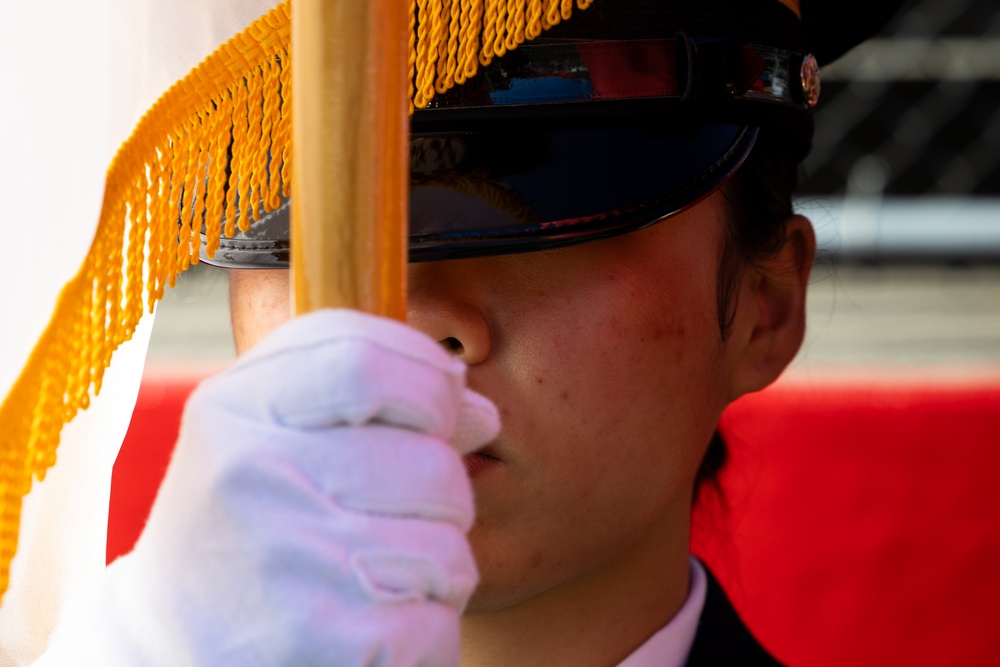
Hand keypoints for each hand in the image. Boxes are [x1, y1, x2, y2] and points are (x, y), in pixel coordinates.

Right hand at [37, 310, 499, 666]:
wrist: (170, 652)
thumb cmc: (243, 530)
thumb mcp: (267, 439)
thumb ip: (369, 403)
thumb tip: (480, 413)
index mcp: (234, 410)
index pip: (367, 360)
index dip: (429, 384)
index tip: (437, 413)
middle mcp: (253, 479)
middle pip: (432, 462)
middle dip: (441, 497)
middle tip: (391, 523)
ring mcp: (290, 564)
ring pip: (448, 547)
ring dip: (435, 571)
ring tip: (370, 581)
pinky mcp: (328, 644)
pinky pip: (438, 623)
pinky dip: (422, 634)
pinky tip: (366, 632)